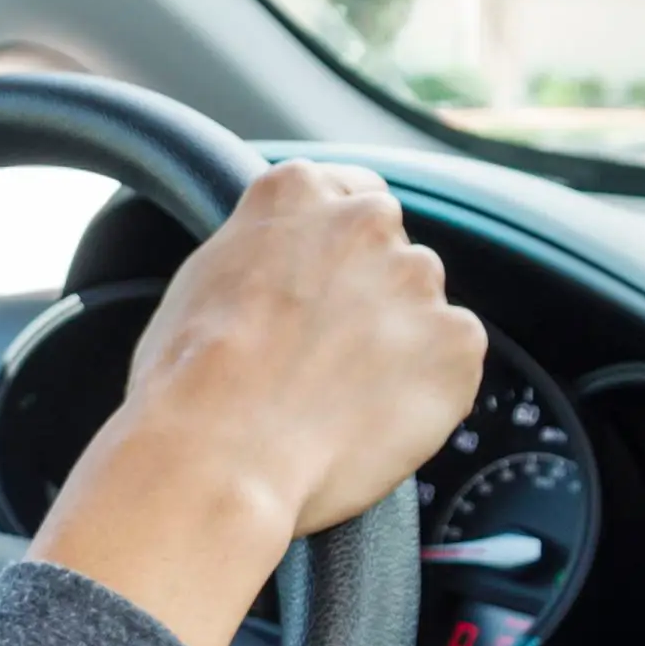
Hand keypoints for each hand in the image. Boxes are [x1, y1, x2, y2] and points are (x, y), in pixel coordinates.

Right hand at [32, 163, 483, 645]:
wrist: (220, 453)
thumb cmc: (188, 381)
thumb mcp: (203, 280)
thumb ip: (261, 253)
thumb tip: (276, 276)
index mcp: (296, 193)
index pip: (348, 192)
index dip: (339, 249)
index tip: (329, 283)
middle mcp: (365, 221)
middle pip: (389, 253)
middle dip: (370, 298)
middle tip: (326, 358)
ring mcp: (417, 280)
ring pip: (421, 312)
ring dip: (398, 346)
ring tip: (340, 402)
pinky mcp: (457, 342)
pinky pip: (453, 364)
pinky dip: (427, 394)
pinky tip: (372, 422)